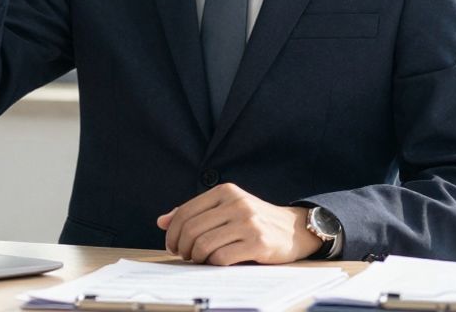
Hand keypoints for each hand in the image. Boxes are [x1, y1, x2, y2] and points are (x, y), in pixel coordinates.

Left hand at [156, 183, 319, 264]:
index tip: (172, 245)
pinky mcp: (258, 243)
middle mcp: (237, 203)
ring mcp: (248, 222)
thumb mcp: (226, 208)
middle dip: (182, 247)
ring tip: (198, 259)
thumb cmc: (254, 220)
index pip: (186, 212)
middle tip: (184, 255)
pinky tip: (215, 263)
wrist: (294, 229)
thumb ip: (196, 212)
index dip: (173, 232)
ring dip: (195, 257)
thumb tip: (162, 221)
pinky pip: (222, 257)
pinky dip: (212, 264)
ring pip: (204, 244)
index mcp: (225, 191)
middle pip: (192, 229)